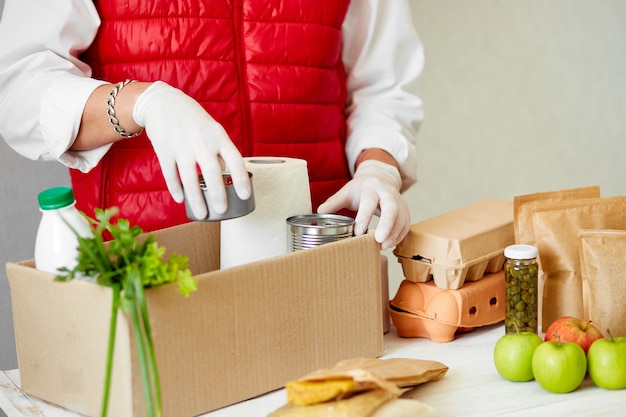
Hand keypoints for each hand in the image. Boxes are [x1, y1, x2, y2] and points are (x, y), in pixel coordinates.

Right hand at [133, 81, 250, 218]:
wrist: (163, 102)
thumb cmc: (194, 120)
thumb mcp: (213, 130)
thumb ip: (220, 152)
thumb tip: (227, 177)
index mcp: (218, 136)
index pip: (235, 159)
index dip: (241, 178)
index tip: (245, 195)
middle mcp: (201, 141)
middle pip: (212, 172)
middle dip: (217, 194)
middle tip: (221, 210)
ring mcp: (181, 145)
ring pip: (189, 177)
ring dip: (196, 198)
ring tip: (202, 214)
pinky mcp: (164, 149)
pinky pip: (170, 174)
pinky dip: (176, 189)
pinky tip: (181, 199)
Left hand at [317, 160, 409, 249]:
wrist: (380, 178)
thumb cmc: (361, 188)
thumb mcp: (346, 191)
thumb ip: (333, 202)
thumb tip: (319, 213)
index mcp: (371, 188)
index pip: (369, 201)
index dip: (364, 216)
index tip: (358, 232)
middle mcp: (388, 193)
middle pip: (392, 208)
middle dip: (386, 225)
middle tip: (378, 240)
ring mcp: (399, 202)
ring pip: (401, 218)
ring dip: (393, 234)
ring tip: (382, 247)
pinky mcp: (405, 211)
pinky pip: (406, 225)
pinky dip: (399, 236)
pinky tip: (389, 244)